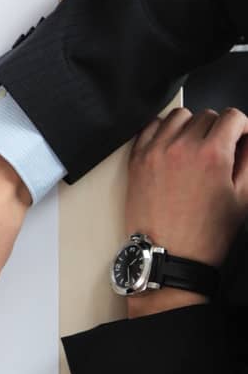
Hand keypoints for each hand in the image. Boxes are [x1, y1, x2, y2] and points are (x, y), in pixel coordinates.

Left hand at [124, 107, 247, 316]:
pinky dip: (164, 130)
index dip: (243, 127)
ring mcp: (155, 151)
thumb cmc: (206, 234)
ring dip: (191, 126)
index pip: (232, 117)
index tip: (241, 137)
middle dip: (218, 129)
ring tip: (196, 148)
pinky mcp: (137, 159)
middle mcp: (181, 147)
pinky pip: (151, 127)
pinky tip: (172, 146)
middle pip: (206, 115)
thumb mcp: (242, 198)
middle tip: (220, 150)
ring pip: (178, 116)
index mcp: (212, 154)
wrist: (169, 257)